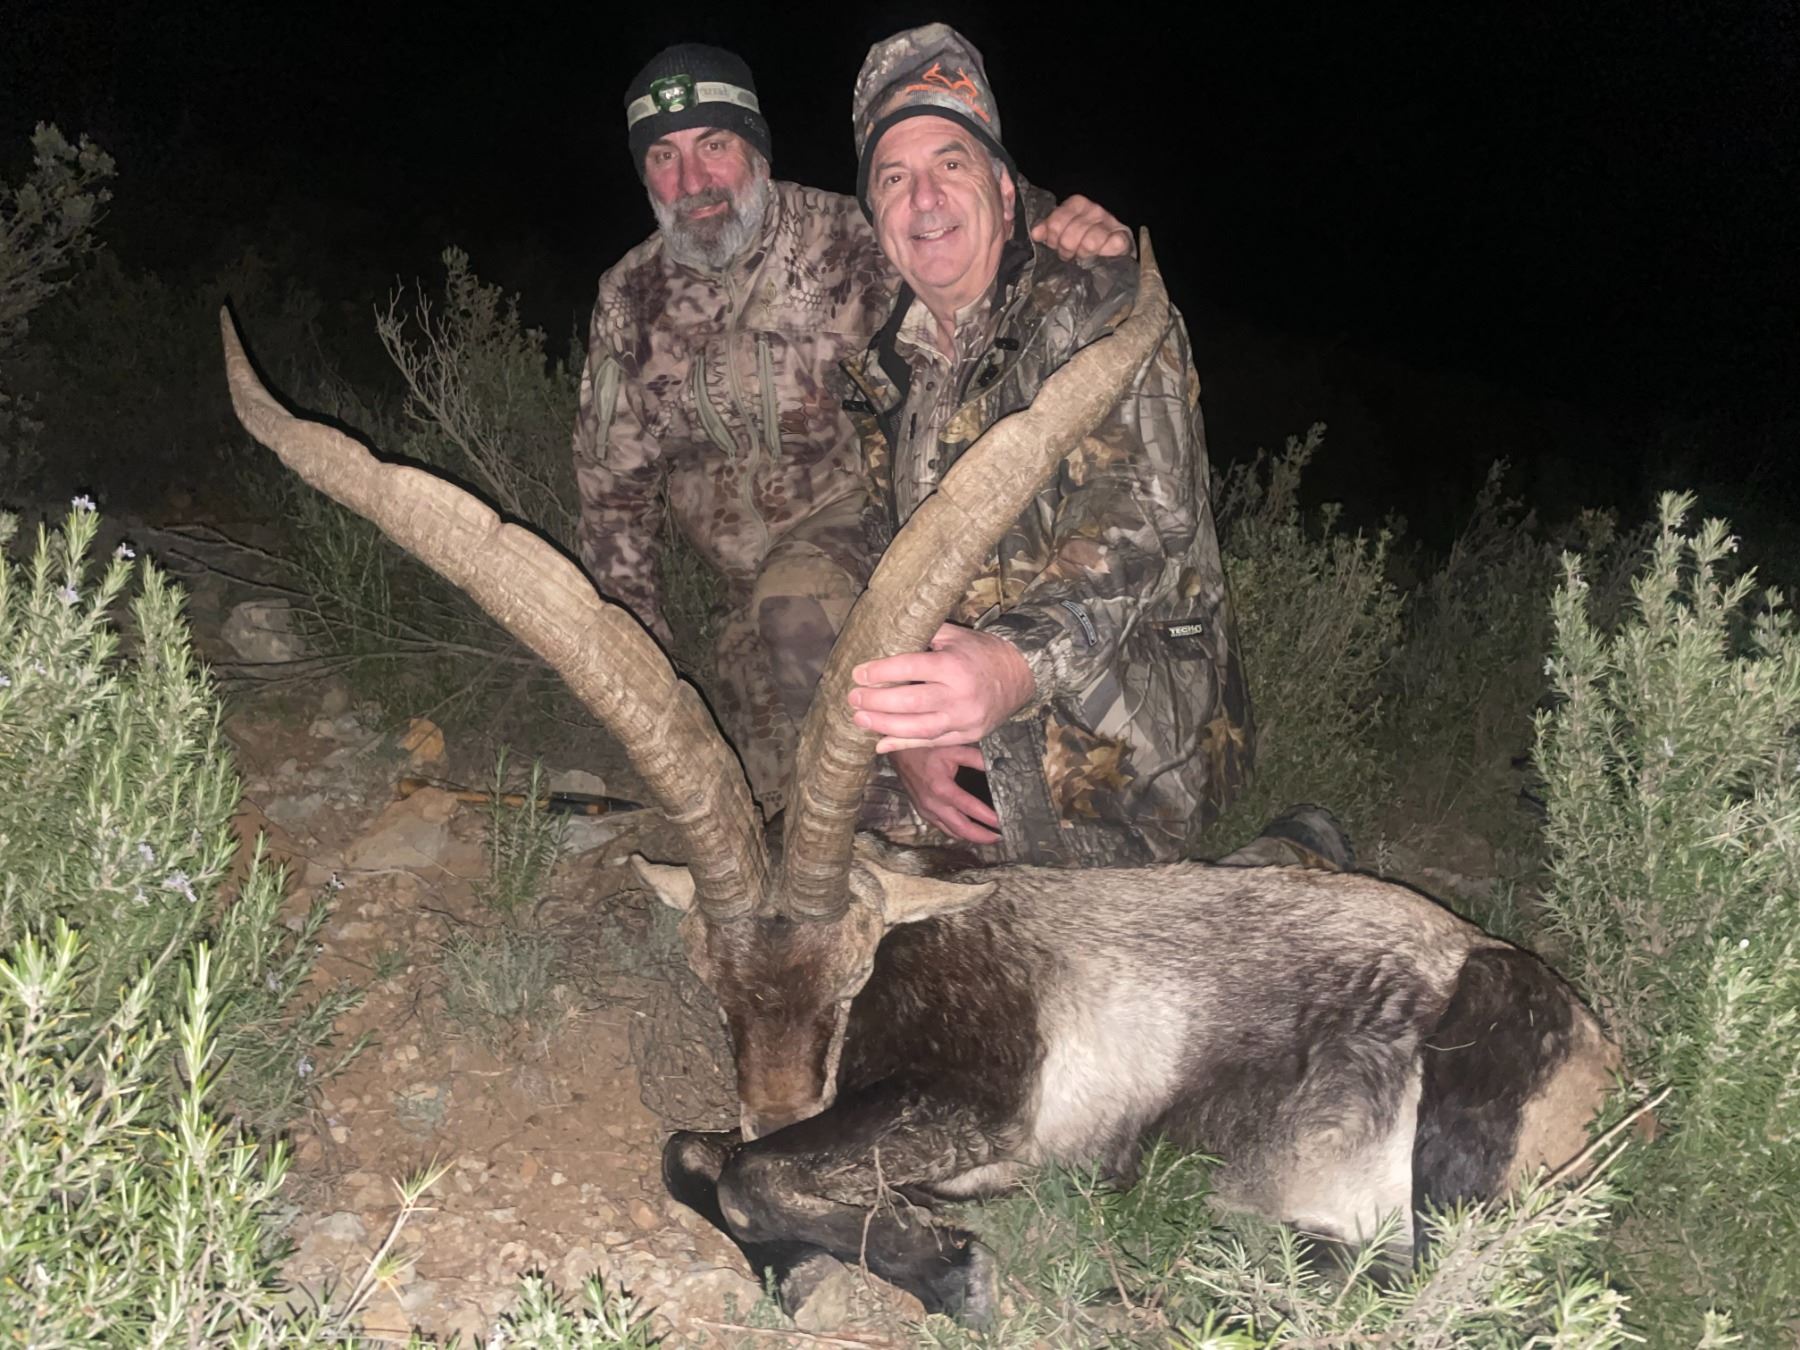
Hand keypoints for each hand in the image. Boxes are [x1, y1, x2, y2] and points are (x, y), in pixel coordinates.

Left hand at [849, 623, 1036, 752]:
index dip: (880, 672)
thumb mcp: (955, 637)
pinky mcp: (968, 734)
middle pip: (910, 701)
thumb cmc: (981, 652)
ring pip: (919, 728)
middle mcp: (959, 694)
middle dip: (876, 701)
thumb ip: (924, 637)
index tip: (858, 673)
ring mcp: (965, 718)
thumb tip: (886, 636)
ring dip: (885, 725)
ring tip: (860, 719)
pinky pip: (932, 742)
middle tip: (853, 698)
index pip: (910, 667)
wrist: (1020, 675)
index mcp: (953, 664)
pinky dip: (904, 743)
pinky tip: (880, 743)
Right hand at [890, 745, 1000, 843]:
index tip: (1002, 823)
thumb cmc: (926, 748)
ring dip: (970, 837)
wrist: (898, 751)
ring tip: (988, 836)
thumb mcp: (953, 748)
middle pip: (961, 829)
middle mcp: (932, 803)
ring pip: (951, 832)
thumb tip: (997, 767)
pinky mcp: (922, 811)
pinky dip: (957, 831)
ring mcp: (926, 810)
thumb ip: (976, 758)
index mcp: (941, 788)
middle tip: (1000, 837)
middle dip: (982, 836)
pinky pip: (942, 827)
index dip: (988, 818)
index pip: (970, 808)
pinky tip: (969, 830)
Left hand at [1032, 193, 1132, 261]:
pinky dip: (1104, 254)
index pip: (1056, 222)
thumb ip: (1048, 230)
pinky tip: (1100, 257)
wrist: (1111, 249)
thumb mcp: (1062, 232)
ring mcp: (1110, 222)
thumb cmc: (1082, 240)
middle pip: (1069, 236)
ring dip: (1083, 255)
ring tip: (1082, 257)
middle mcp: (1094, 210)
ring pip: (1089, 243)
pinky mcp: (1123, 237)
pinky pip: (1111, 245)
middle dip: (1066, 250)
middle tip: (1068, 255)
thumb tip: (1036, 233)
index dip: (1052, 238)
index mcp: (1077, 204)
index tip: (1055, 246)